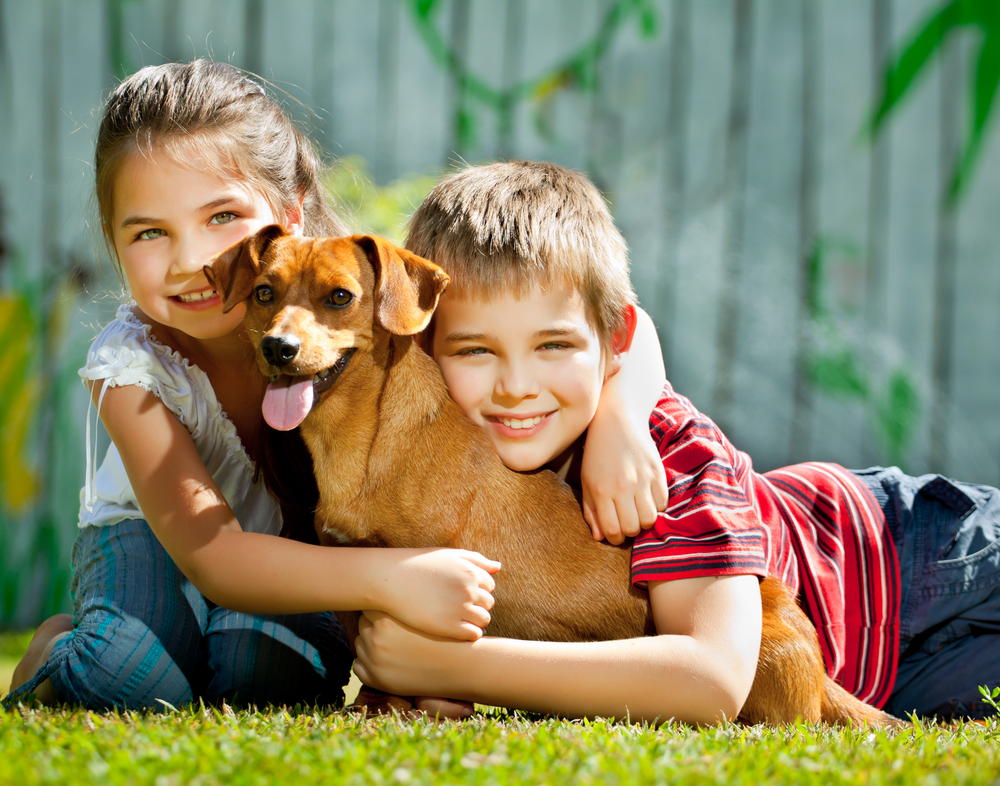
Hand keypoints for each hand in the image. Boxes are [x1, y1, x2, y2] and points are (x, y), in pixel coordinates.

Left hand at [354, 610, 468, 698]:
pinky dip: (367, 663)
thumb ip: (401, 603)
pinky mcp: (375, 679)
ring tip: (392, 644)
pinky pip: (358, 666)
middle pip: (363, 624)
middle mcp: (376, 639)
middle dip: (373, 625)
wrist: (459, 665)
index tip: (390, 610)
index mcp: (386, 619)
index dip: (380, 608)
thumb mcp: (423, 612)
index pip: (369, 607)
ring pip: (359, 644)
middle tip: (392, 629)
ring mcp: (374, 660)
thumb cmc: (445, 634)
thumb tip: (380, 590)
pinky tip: (387, 660)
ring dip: (370, 644)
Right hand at [375, 548, 499, 640]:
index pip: (489, 586)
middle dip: (477, 605)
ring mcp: (460, 609)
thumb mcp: (448, 555)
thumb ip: (475, 560)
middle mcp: (469, 590)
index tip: (462, 593)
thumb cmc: (418, 565)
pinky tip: (454, 629)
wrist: (391, 580)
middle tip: (458, 607)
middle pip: (488, 603)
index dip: (477, 590)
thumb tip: (498, 567)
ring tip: (457, 619)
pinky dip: (469, 633)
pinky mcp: (450, 627)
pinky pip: (474, 635)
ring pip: (483, 620)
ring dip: (475, 620)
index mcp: (470, 572)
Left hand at [581, 401, 667, 544]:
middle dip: (629, 530)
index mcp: (601, 490)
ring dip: (644, 520)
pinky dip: (657, 506)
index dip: (614, 538)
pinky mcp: (658, 472)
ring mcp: (642, 479)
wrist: (616, 421)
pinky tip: (647, 498)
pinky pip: (663, 503)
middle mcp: (622, 486)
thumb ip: (591, 511)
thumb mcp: (587, 482)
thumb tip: (601, 537)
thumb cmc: (597, 454)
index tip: (615, 533)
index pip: (612, 530)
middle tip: (626, 521)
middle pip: (633, 528)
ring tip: (637, 511)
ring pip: (650, 519)